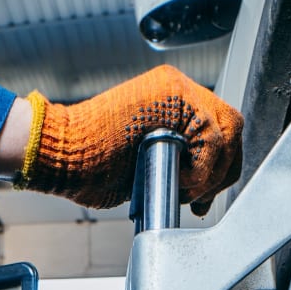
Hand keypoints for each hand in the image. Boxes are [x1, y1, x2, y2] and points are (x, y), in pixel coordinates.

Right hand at [15, 66, 242, 209]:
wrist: (60, 154)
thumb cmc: (87, 166)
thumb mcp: (138, 163)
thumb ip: (170, 162)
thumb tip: (193, 187)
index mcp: (171, 103)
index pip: (217, 131)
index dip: (218, 167)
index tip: (201, 196)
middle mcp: (178, 89)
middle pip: (230, 126)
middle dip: (222, 170)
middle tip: (200, 200)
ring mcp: (177, 89)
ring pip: (226, 130)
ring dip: (212, 171)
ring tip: (185, 190)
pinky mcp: (173, 97)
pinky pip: (212, 135)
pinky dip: (203, 166)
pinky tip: (181, 180)